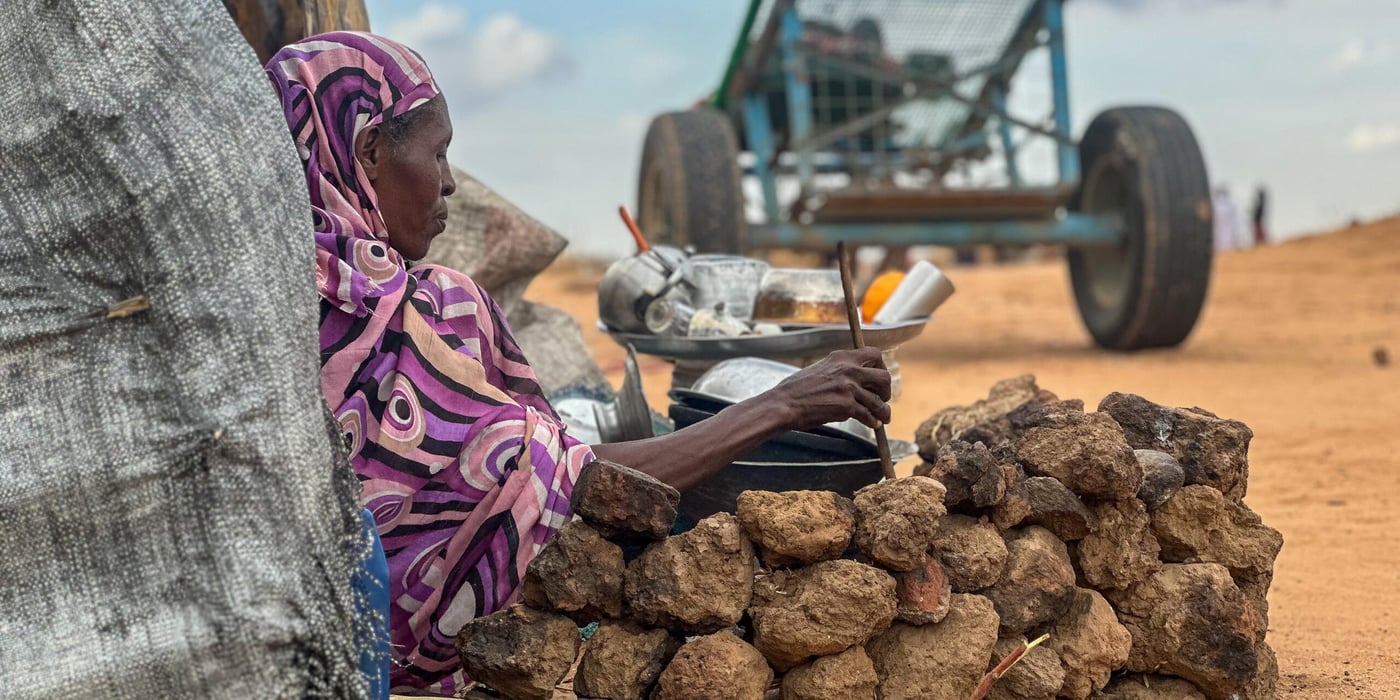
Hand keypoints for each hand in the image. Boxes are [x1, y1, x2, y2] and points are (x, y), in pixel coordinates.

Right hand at [758, 348, 891, 430]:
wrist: (784, 403)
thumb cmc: (798, 389)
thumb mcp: (821, 369)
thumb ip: (841, 370)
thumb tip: (858, 379)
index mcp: (842, 357)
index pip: (874, 355)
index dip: (881, 368)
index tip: (879, 379)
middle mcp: (848, 369)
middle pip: (883, 377)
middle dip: (886, 390)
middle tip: (883, 398)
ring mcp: (848, 387)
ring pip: (878, 400)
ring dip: (883, 411)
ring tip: (883, 417)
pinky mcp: (846, 406)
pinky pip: (868, 415)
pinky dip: (872, 421)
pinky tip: (872, 424)